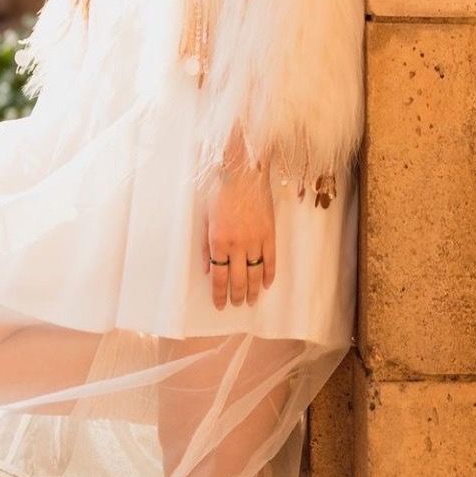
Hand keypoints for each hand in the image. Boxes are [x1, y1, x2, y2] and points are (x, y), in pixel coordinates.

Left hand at [202, 163, 275, 309]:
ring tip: (252, 301)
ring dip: (254, 290)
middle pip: (238, 279)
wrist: (243, 172)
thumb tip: (207, 269)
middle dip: (237, 296)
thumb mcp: (204, 218)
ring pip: (256, 274)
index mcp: (218, 242)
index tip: (220, 304)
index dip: (219, 294)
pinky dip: (270, 274)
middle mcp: (237, 245)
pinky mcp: (270, 233)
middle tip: (237, 304)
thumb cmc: (219, 191)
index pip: (218, 277)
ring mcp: (256, 240)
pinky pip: (271, 260)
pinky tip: (268, 284)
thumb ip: (205, 246)